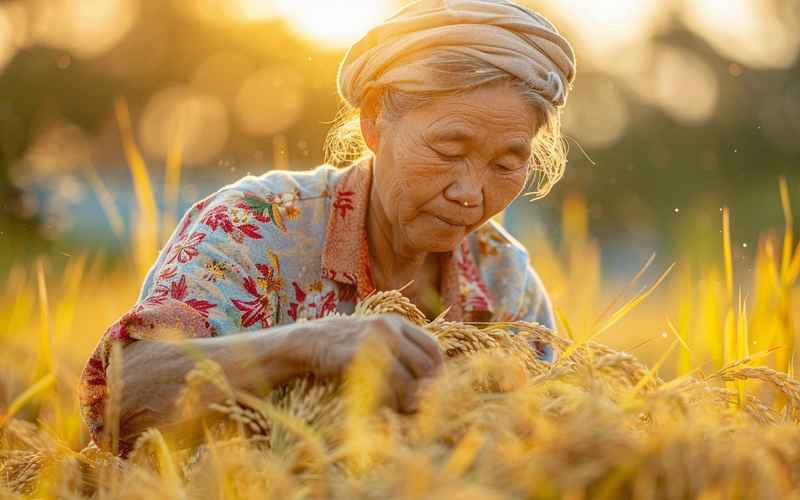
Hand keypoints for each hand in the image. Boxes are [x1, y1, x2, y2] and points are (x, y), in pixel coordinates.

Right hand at [290, 314, 443, 412]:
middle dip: (427, 389)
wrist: (309, 342)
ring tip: (406, 410)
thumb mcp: (376, 337)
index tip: (435, 388)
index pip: (431, 346)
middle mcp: (387, 329)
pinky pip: (383, 386)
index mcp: (395, 322)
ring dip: (410, 400)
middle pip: (424, 364)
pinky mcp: (356, 359)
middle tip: (422, 405)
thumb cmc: (346, 346)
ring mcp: (372, 343)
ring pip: (407, 379)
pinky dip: (389, 401)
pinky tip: (387, 406)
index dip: (439, 370)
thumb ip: (400, 349)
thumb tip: (429, 378)